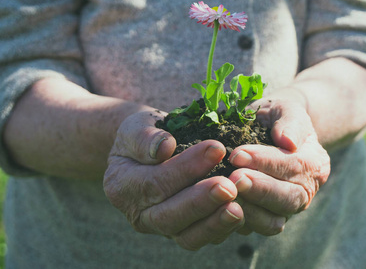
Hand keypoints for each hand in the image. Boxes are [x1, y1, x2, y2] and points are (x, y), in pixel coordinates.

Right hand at [104, 110, 244, 249]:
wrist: (147, 150)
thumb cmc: (142, 134)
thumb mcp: (136, 127)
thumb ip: (144, 137)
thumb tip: (164, 146)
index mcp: (122, 186)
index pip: (154, 182)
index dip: (186, 168)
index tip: (216, 148)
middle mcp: (138, 214)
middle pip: (169, 216)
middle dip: (201, 202)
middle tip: (230, 186)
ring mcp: (160, 227)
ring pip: (186, 236)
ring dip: (214, 223)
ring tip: (239, 207)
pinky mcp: (182, 232)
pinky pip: (201, 237)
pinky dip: (222, 229)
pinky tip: (243, 213)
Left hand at [227, 98, 330, 235]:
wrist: (266, 129)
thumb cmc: (275, 116)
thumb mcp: (285, 108)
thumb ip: (290, 121)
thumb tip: (288, 141)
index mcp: (314, 163)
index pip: (294, 166)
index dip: (266, 162)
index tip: (238, 154)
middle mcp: (304, 191)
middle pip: (288, 199)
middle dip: (259, 189)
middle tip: (233, 178)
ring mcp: (284, 209)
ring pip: (273, 221)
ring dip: (249, 210)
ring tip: (224, 194)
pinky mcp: (263, 219)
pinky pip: (253, 229)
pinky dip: (236, 222)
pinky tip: (217, 209)